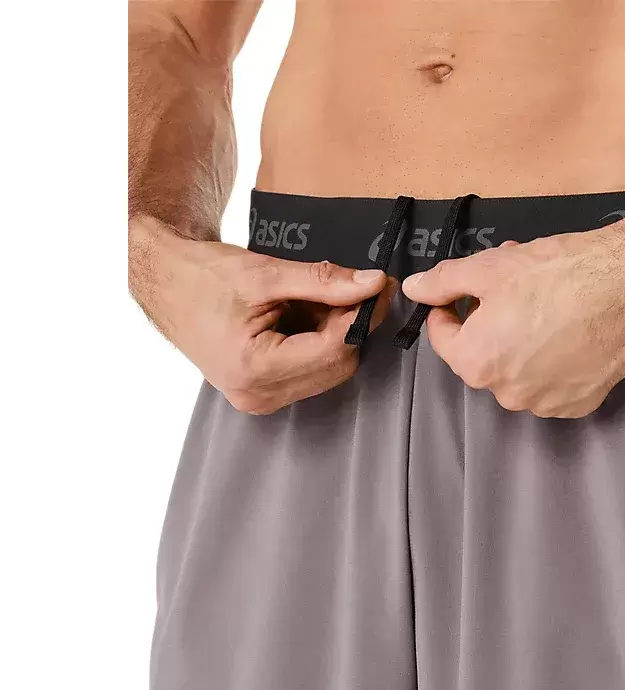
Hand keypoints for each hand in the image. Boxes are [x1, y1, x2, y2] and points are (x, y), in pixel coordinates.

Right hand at [129, 215, 396, 414]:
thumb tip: (373, 284)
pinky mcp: (264, 392)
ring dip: (336, 333)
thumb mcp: (266, 273)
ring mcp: (261, 398)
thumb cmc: (204, 277)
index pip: (333, 349)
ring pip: (330, 369)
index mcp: (254, 369)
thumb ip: (323, 281)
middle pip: (337, 365)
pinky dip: (319, 341)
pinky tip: (304, 314)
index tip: (377, 285)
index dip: (361, 315)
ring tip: (315, 298)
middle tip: (353, 286)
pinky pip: (312, 370)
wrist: (164, 284)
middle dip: (350, 325)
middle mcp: (259, 394)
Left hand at [401, 223, 624, 417]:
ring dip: (522, 345)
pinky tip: (572, 331)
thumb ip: (444, 282)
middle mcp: (508, 393)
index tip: (462, 292)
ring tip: (547, 306)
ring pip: (519, 372)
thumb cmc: (558, 273)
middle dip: (489, 324)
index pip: (444, 339)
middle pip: (484, 357)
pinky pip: (554, 384)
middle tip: (514, 288)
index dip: (449, 308)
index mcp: (477, 362)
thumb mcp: (490, 267)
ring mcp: (547, 402)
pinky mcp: (582, 403)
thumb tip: (415, 289)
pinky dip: (555, 363)